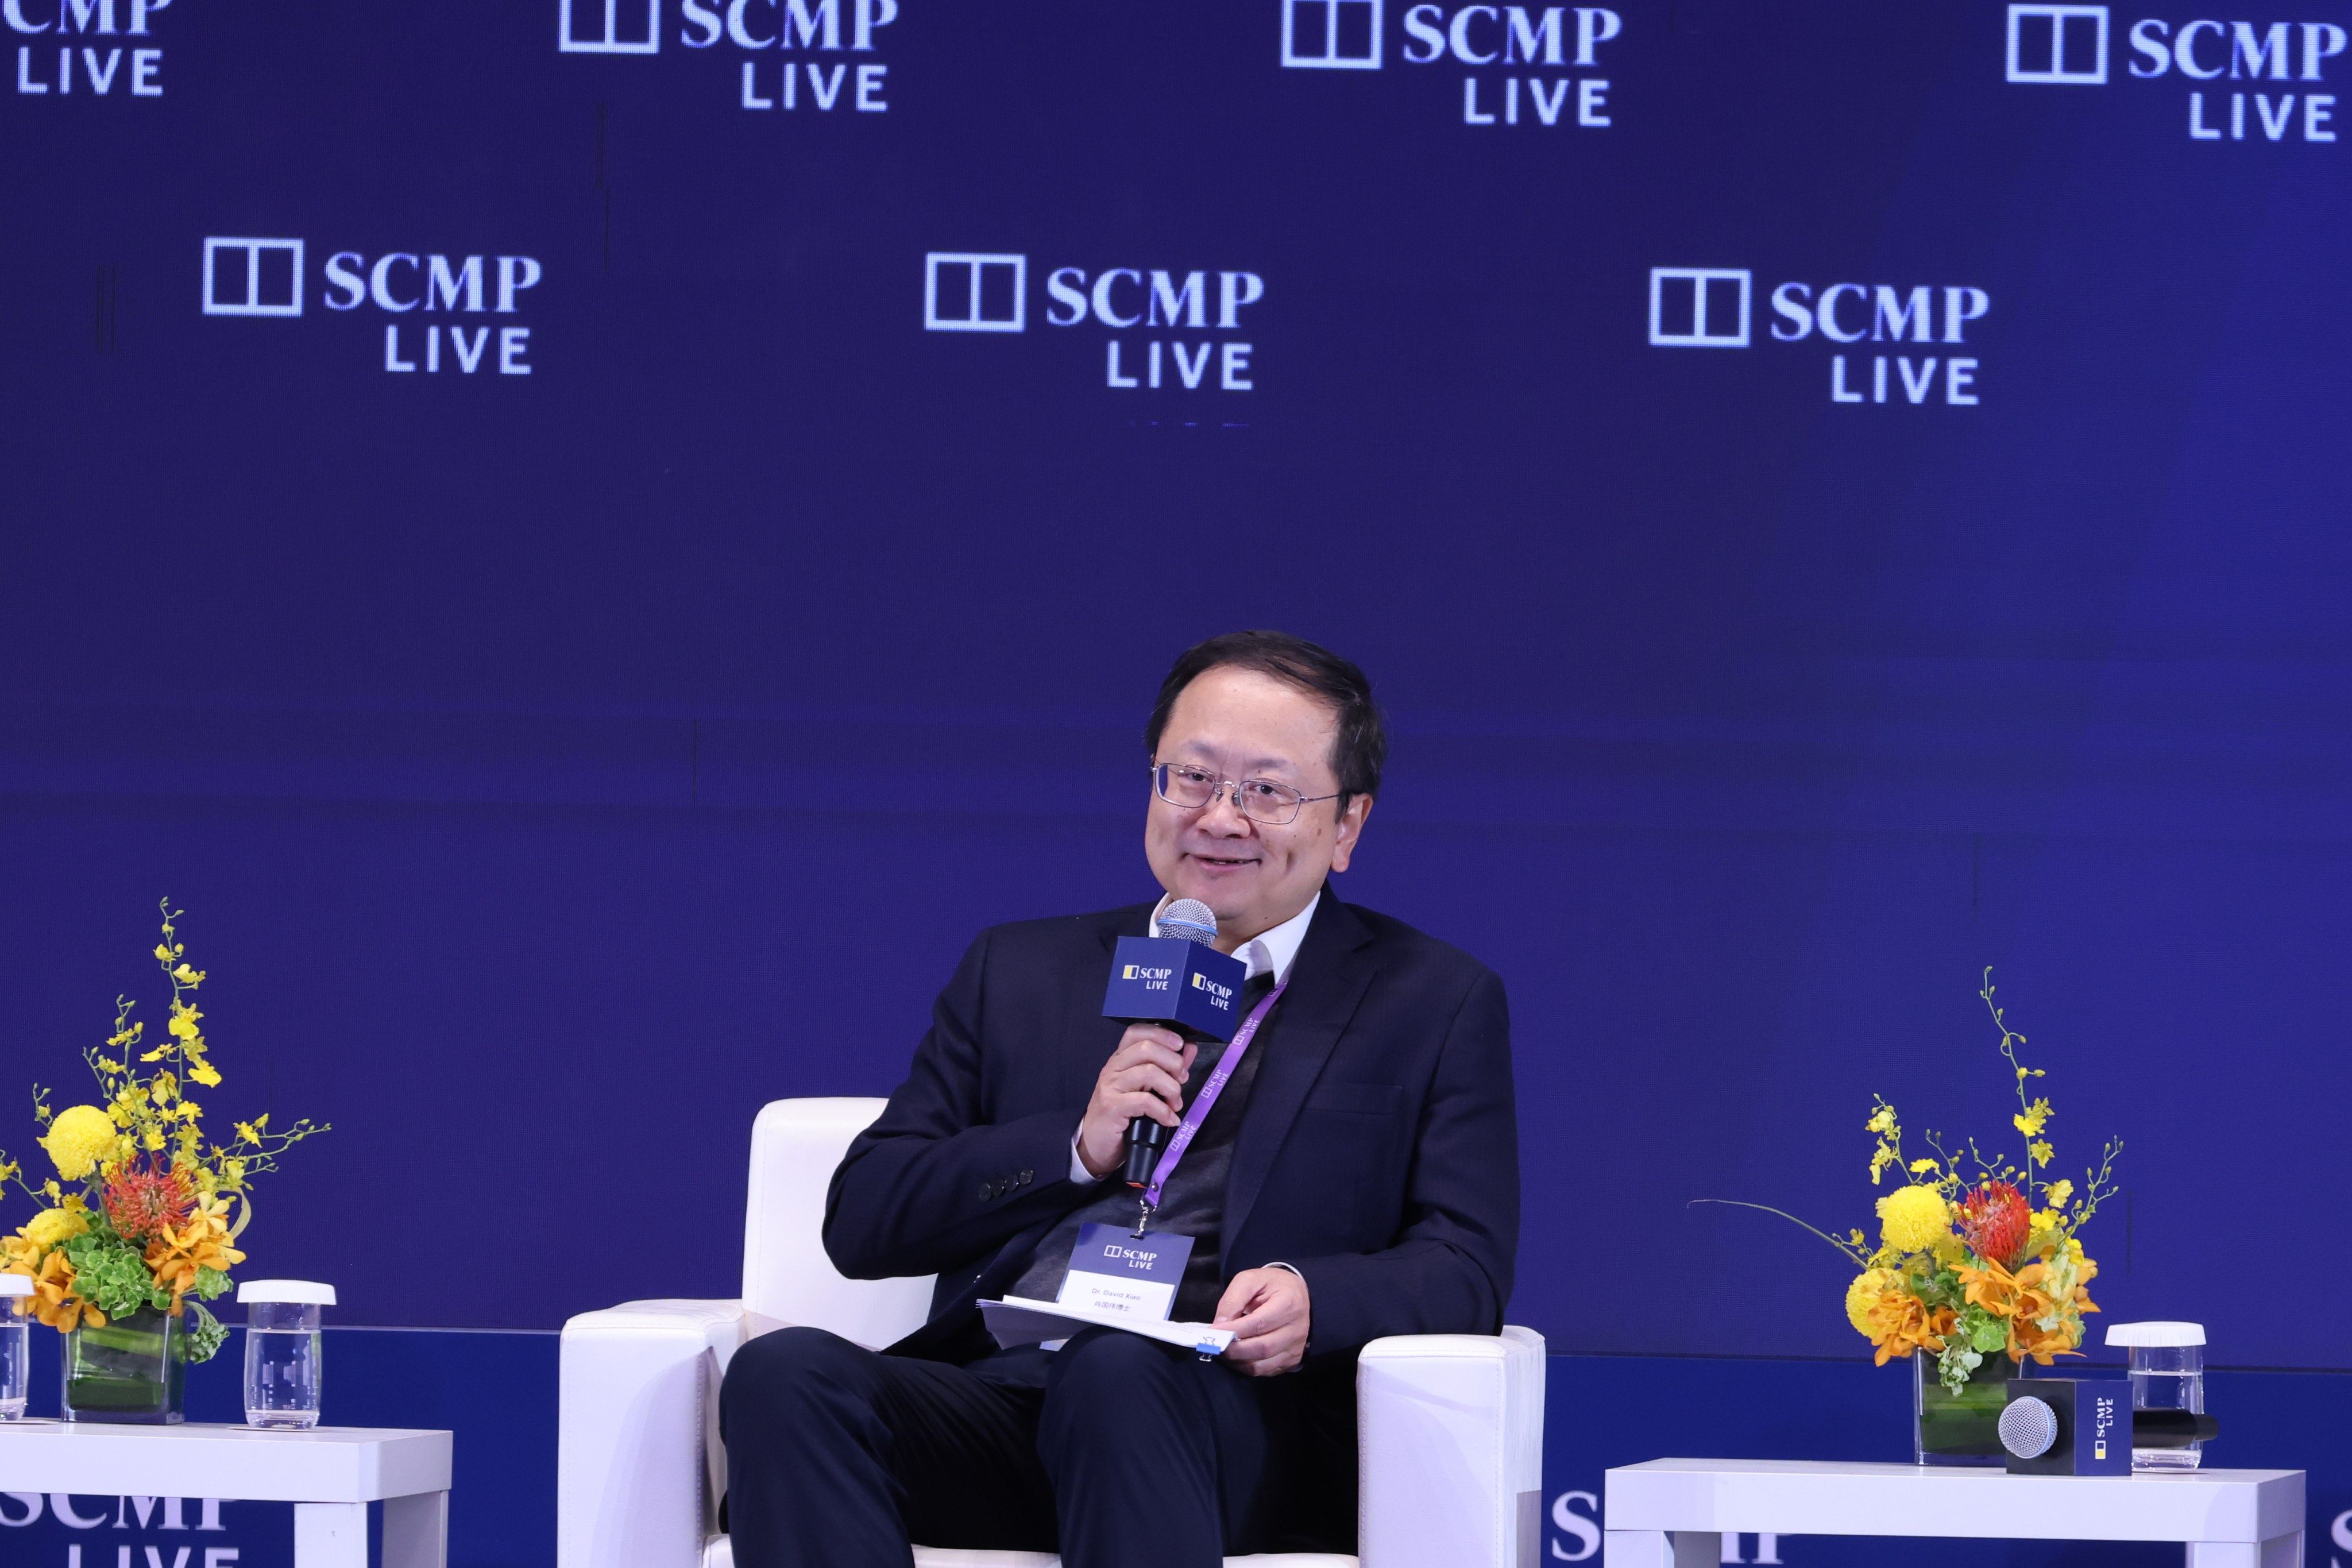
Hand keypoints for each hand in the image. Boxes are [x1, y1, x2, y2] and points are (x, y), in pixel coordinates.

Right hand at [1076, 1023, 1197, 1178]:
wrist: (1095, 1145)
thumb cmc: (1123, 1115)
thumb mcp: (1145, 1088)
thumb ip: (1167, 1066)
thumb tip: (1189, 1048)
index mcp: (1120, 1059)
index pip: (1137, 1032)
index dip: (1161, 1033)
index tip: (1181, 1045)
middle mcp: (1113, 1068)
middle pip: (1147, 1048)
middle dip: (1173, 1062)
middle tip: (1182, 1080)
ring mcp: (1110, 1086)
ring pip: (1149, 1072)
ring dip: (1171, 1088)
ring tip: (1175, 1104)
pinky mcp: (1112, 1107)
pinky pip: (1145, 1101)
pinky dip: (1164, 1111)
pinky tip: (1170, 1120)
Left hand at [1214, 1267, 1309, 1375]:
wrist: (1296, 1293)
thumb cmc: (1270, 1285)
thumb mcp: (1249, 1279)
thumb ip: (1233, 1299)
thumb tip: (1219, 1326)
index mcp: (1289, 1303)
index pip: (1259, 1323)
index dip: (1234, 1330)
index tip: (1213, 1332)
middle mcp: (1297, 1329)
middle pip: (1262, 1348)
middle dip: (1234, 1350)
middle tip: (1215, 1345)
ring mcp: (1296, 1348)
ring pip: (1262, 1365)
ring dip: (1237, 1362)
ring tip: (1223, 1351)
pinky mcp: (1292, 1360)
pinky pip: (1265, 1371)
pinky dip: (1246, 1368)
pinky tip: (1237, 1356)